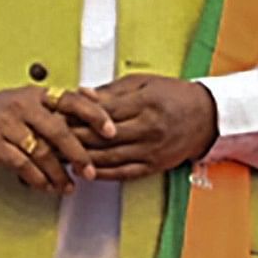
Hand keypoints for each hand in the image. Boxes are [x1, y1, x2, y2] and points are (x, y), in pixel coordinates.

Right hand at [0, 86, 96, 192]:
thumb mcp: (24, 102)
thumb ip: (53, 109)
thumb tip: (90, 114)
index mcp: (35, 94)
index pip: (72, 99)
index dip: (94, 114)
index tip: (110, 130)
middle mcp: (23, 106)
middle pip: (59, 130)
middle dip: (79, 154)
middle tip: (91, 171)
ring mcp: (7, 125)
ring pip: (41, 152)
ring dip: (58, 173)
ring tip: (68, 186)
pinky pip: (22, 165)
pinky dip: (37, 178)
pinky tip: (45, 186)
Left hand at [59, 75, 218, 181]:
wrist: (207, 117)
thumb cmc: (175, 96)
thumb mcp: (145, 83)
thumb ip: (112, 91)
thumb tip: (81, 93)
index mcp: (145, 104)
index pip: (103, 113)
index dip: (77, 115)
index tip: (57, 115)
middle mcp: (148, 129)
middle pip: (101, 137)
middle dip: (72, 138)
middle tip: (50, 137)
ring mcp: (151, 150)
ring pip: (108, 158)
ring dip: (81, 158)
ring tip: (59, 156)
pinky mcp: (154, 166)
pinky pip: (122, 173)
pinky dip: (101, 173)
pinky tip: (84, 170)